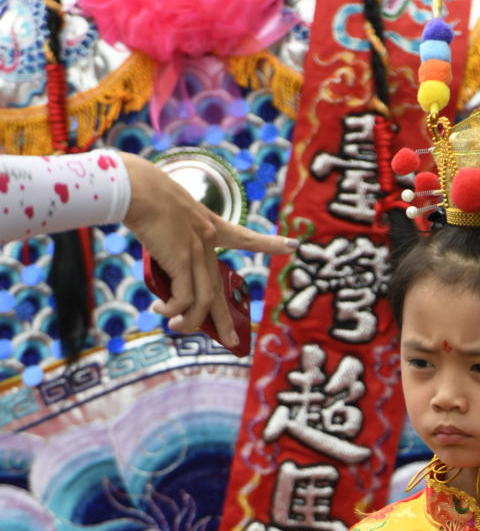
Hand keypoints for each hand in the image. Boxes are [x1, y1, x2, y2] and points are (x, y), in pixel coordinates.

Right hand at [121, 152, 295, 347]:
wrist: (135, 188)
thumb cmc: (142, 196)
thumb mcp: (165, 219)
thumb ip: (171, 244)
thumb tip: (165, 276)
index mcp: (208, 225)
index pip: (244, 237)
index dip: (269, 243)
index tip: (293, 246)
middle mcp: (208, 239)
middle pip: (220, 289)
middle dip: (225, 320)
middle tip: (234, 342)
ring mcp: (197, 251)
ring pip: (203, 300)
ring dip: (189, 321)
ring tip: (174, 327)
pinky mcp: (182, 260)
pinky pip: (183, 298)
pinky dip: (172, 309)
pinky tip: (160, 309)